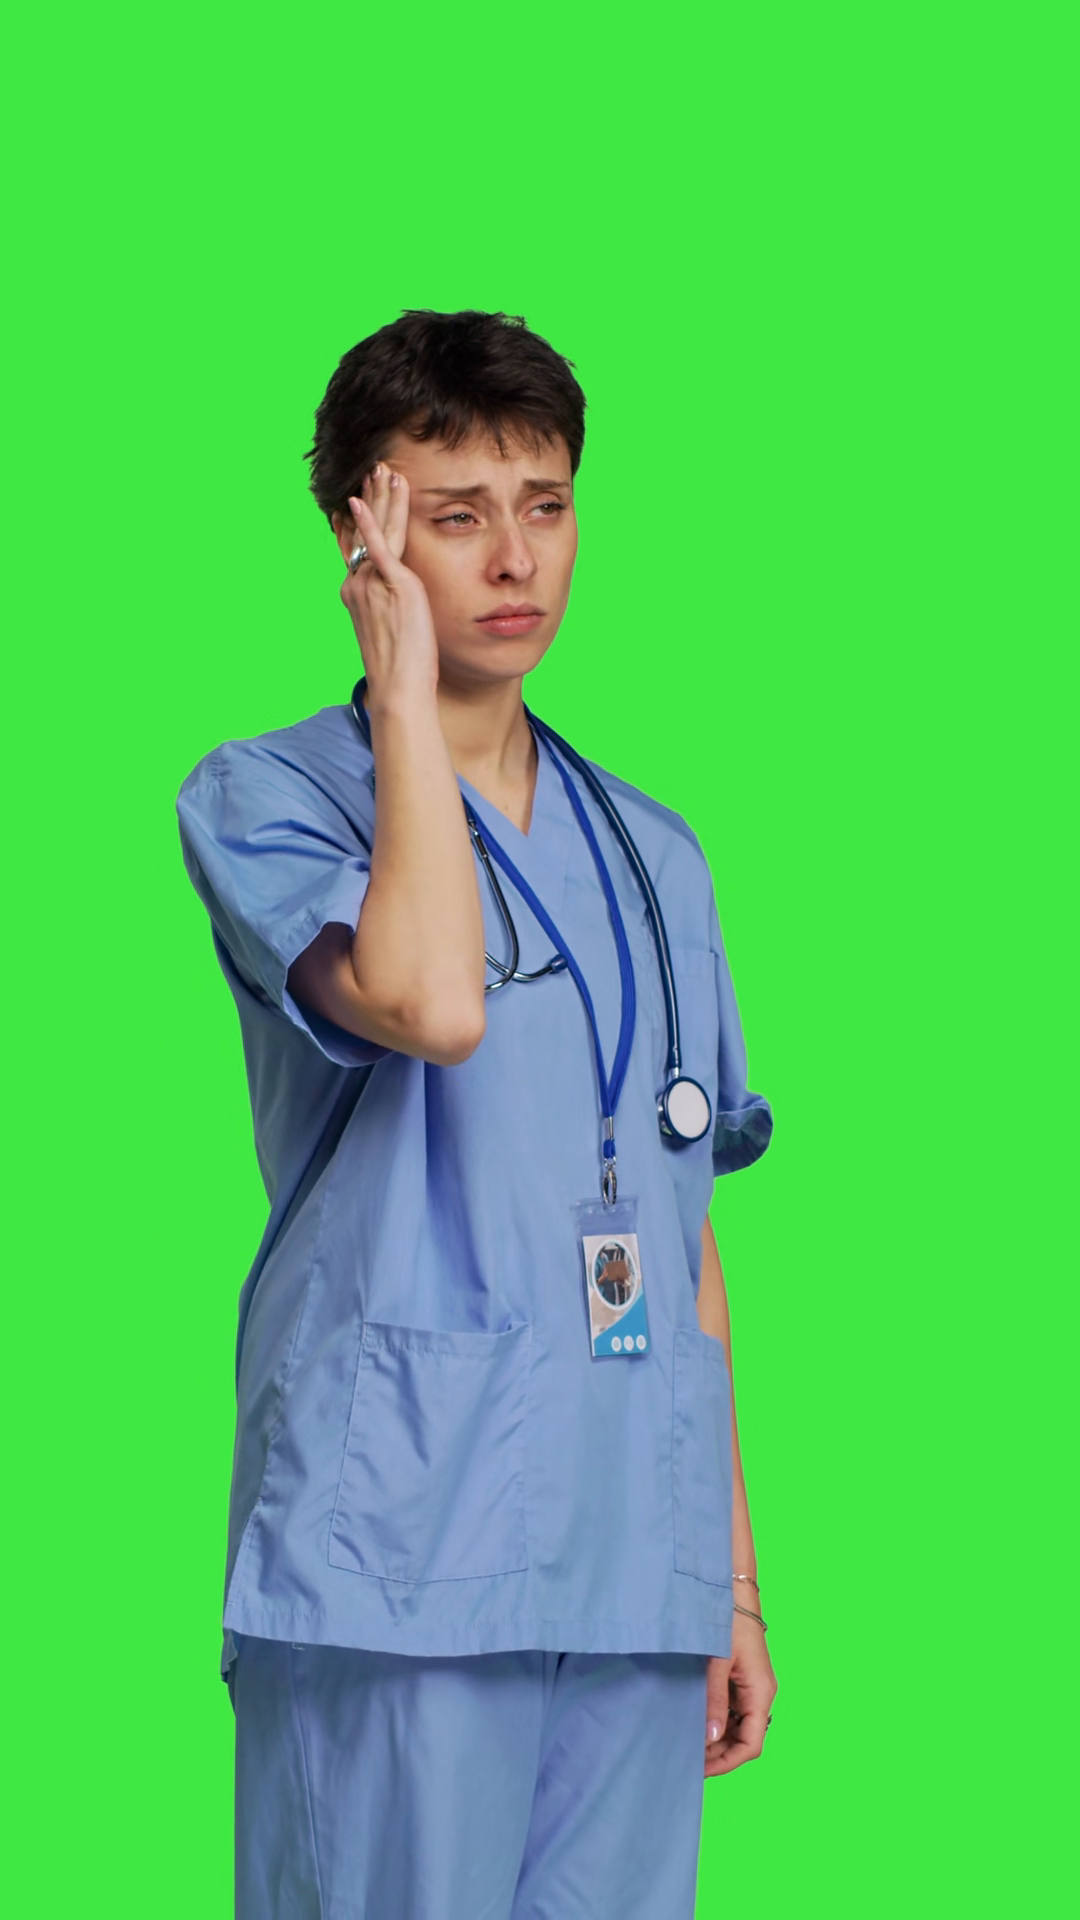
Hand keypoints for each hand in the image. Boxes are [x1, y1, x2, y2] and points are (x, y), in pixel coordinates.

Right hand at [334, 462, 438, 705]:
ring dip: (379, 499)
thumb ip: (397, 608)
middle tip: (374, 471)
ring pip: (374, 531)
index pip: (357, 547)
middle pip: (362, 532)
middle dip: (370, 500)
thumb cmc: (403, 671)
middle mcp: (357, 585)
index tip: (362, 498)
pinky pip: (379, 545)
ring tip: (384, 471)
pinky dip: (373, 521)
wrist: (399, 688)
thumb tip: (406, 604)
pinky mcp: (389, 585)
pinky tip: (364, 498)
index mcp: (357, 594)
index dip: (361, 520)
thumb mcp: (397, 632)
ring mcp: (370, 583)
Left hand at [704, 1610, 776, 1777]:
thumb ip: (716, 1699)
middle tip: (690, 1762)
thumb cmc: (728, 1619)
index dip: (728, 1762)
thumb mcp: (718, 1661)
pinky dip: (718, 1722)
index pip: (751, 1744)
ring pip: (739, 1727)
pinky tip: (698, 1724)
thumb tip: (712, 1738)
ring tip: (691, 1747)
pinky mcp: (742, 1678)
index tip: (703, 1769)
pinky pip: (733, 1710)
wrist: (732, 1589)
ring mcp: (752, 1686)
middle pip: (745, 1739)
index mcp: (761, 1693)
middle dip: (721, 1755)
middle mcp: (761, 1694)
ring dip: (719, 1741)